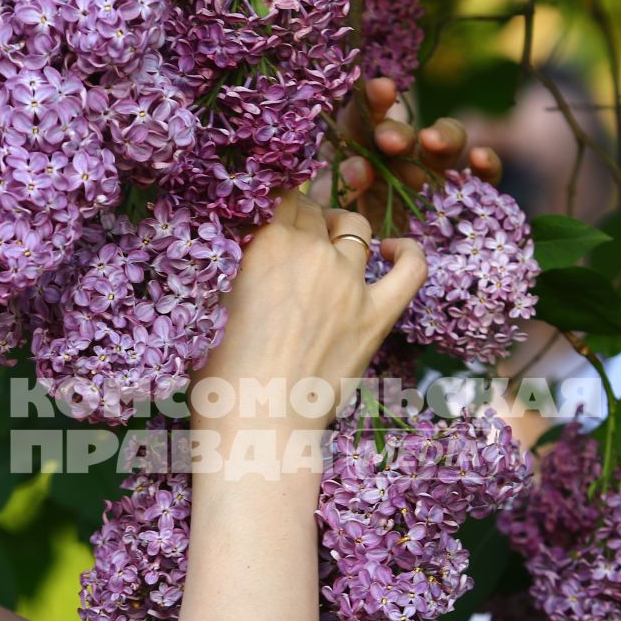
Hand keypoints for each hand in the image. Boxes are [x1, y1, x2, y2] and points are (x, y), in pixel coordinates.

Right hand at [192, 190, 426, 435]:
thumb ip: (232, 264)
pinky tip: (395, 250)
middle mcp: (312, 251)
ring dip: (342, 229)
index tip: (271, 219)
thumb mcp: (210, 301)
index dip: (275, 205)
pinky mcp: (376, 315)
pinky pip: (410, 269)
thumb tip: (239, 248)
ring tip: (330, 245)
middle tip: (291, 242)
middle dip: (304, 218)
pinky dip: (408, 253)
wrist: (257, 423)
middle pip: (314, 211)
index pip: (279, 197)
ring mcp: (349, 282)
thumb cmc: (219, 372)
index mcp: (266, 241)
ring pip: (355, 228)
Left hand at [326, 77, 505, 228]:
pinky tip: (479, 159)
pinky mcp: (457, 199)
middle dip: (398, 132)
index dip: (374, 100)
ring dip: (443, 136)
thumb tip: (360, 169)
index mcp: (360, 151)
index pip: (365, 117)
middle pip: (406, 132)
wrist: (364, 275)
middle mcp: (398, 158)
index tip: (381, 89)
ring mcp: (430, 176)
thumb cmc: (340, 235)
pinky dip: (486, 165)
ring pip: (447, 142)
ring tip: (431, 142)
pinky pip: (480, 178)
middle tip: (388, 141)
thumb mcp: (330, 210)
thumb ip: (340, 187)